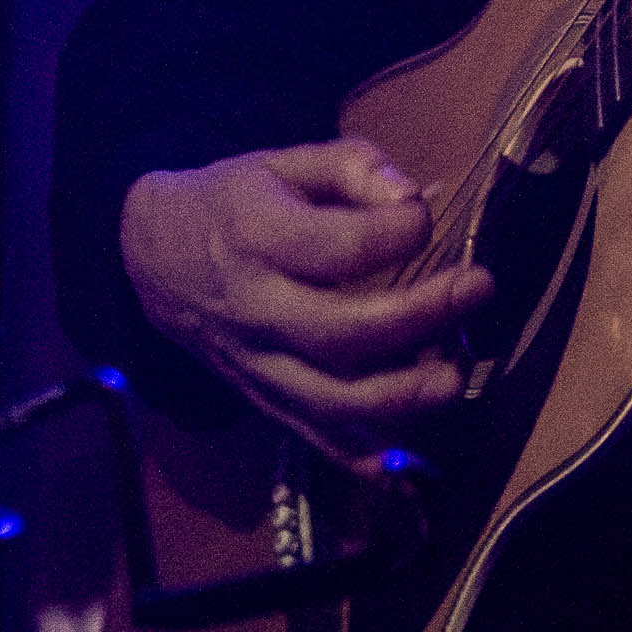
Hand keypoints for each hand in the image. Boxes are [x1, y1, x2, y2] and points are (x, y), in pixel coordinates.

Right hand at [120, 139, 494, 468]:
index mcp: (259, 237)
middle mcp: (256, 308)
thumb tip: (412, 199)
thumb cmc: (234, 201)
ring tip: (454, 376)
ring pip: (328, 399)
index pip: (340, 249)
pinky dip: (356, 459)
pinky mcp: (260, 396)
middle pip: (343, 333)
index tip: (423, 218)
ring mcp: (256, 363)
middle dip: (421, 317)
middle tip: (479, 289)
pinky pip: (308, 436)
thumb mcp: (284, 161)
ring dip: (400, 398)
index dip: (398, 232)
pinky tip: (404, 470)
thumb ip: (353, 167)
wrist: (153, 255)